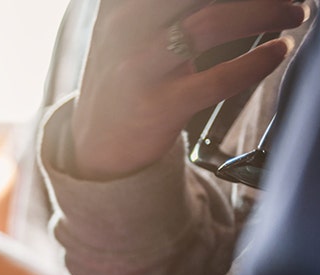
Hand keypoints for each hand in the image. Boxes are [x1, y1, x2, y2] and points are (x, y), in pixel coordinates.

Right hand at [72, 0, 304, 179]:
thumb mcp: (134, 30)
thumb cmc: (131, 79)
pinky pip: (217, 79)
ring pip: (211, 23)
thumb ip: (172, 11)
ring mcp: (140, 68)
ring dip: (265, 12)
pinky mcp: (158, 105)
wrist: (97, 144)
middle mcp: (125, 29)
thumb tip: (237, 2)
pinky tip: (277, 52)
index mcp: (120, 5)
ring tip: (294, 13)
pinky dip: (258, 62)